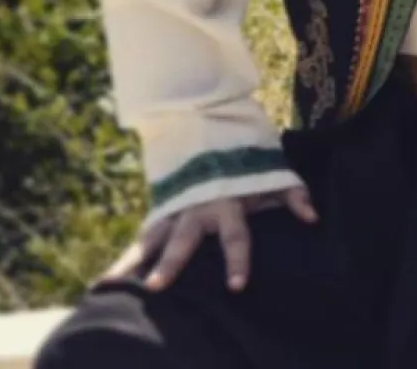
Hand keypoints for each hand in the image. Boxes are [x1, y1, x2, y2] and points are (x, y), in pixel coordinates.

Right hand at [97, 184, 316, 293]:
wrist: (216, 129)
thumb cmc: (250, 163)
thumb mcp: (274, 176)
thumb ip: (294, 196)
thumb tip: (312, 218)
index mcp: (229, 204)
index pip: (236, 237)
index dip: (237, 260)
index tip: (236, 286)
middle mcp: (198, 209)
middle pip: (184, 240)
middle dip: (172, 263)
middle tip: (157, 287)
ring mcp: (176, 209)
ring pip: (153, 239)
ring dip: (135, 262)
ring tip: (112, 287)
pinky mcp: (161, 212)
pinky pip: (140, 239)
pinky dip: (124, 260)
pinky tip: (104, 284)